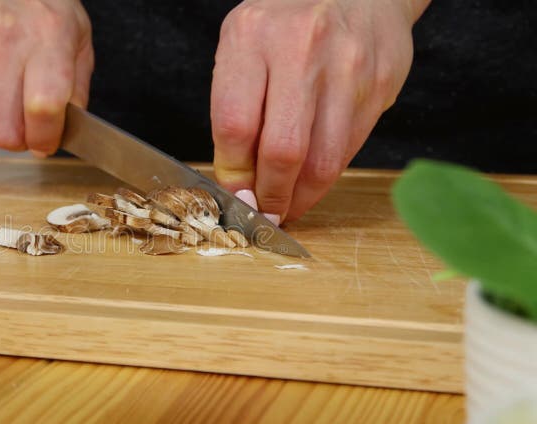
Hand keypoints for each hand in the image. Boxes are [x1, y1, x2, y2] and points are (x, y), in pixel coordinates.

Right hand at [0, 0, 93, 156]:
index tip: (49, 140)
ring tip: (9, 102)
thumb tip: (62, 132)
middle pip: (4, 131)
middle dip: (20, 141)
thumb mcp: (78, 39)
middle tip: (29, 128)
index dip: (46, 138)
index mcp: (45, 39)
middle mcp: (1, 44)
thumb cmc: (41, 2)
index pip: (42, 110)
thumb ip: (76, 91)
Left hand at [211, 0, 428, 222]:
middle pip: (282, 152)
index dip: (234, 175)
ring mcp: (347, 67)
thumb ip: (236, 108)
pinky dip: (326, 177)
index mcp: (252, 37)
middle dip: (271, 197)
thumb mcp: (244, 46)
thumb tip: (239, 181)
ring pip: (323, 162)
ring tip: (288, 204)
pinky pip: (349, 150)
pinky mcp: (380, 84)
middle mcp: (301, 49)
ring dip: (301, 197)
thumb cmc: (286, 20)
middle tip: (265, 212)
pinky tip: (312, 180)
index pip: (236, 127)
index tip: (236, 194)